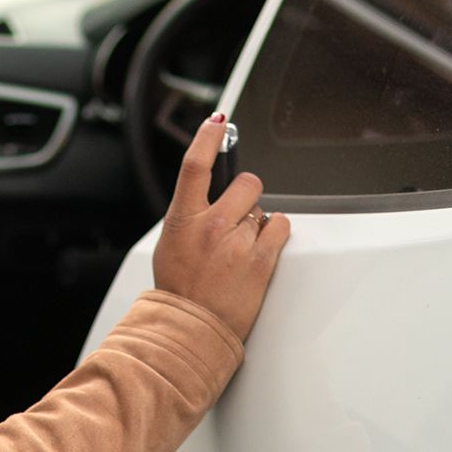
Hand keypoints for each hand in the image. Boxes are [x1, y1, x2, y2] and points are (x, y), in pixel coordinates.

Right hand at [152, 113, 288, 341]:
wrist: (189, 330)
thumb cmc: (180, 291)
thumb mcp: (170, 243)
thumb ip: (190, 215)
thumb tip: (211, 191)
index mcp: (182, 219)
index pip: (195, 165)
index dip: (208, 136)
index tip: (218, 121)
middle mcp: (210, 226)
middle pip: (246, 183)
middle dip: (247, 195)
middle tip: (238, 217)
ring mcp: (236, 244)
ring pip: (263, 210)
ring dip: (257, 224)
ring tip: (240, 249)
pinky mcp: (260, 261)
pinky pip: (280, 227)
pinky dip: (275, 234)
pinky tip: (260, 249)